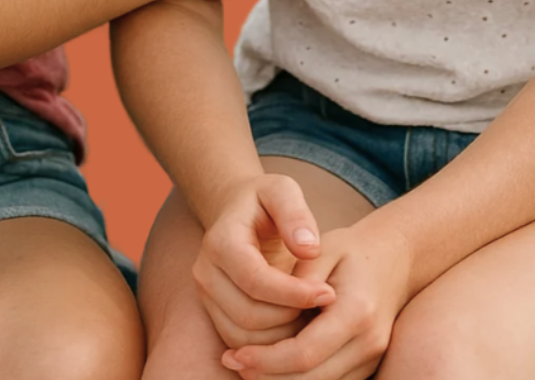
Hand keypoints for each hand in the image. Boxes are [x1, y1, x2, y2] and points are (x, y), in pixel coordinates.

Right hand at [194, 174, 335, 350]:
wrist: (237, 210)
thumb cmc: (264, 200)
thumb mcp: (283, 190)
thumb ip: (296, 214)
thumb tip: (309, 249)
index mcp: (221, 240)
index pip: (256, 279)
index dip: (293, 293)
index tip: (328, 293)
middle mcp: (206, 271)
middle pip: (248, 313)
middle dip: (290, 316)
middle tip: (322, 306)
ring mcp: (206, 294)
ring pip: (243, 335)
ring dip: (282, 335)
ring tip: (311, 315)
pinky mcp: (212, 311)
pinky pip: (239, 341)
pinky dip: (269, 343)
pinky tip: (295, 323)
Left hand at [221, 216, 412, 379]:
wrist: (394, 258)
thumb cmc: (351, 250)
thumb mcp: (322, 250)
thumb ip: (298, 278)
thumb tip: (272, 307)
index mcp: (357, 311)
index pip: (305, 352)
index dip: (266, 359)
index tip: (235, 354)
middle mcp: (368, 342)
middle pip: (311, 378)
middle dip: (267, 376)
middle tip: (232, 362)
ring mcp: (371, 358)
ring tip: (246, 366)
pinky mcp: (367, 365)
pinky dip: (299, 378)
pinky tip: (272, 365)